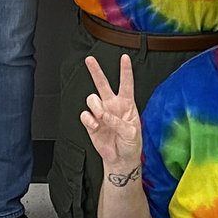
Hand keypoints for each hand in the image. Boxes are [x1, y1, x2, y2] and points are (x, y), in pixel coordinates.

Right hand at [81, 54, 142, 173]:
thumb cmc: (131, 145)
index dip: (125, 70)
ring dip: (96, 106)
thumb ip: (118, 122)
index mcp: (127, 104)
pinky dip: (89, 120)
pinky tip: (95, 126)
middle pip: (103, 84)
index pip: (126, 84)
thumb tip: (104, 115)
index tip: (124, 58)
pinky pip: (85, 115)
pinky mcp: (92, 123)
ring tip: (101, 117)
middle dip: (96, 71)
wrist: (120, 160)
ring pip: (92, 99)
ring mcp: (101, 113)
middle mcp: (113, 105)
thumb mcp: (131, 132)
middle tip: (89, 60)